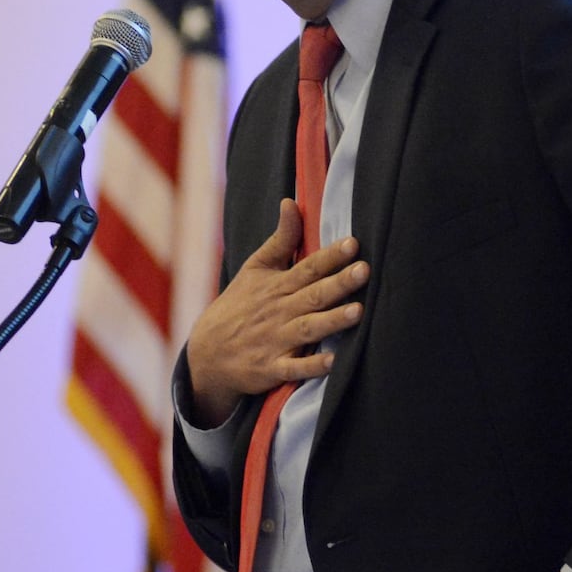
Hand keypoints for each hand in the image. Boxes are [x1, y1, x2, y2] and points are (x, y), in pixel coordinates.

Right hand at [185, 199, 367, 425]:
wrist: (207, 352)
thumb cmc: (239, 305)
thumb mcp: (255, 269)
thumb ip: (281, 240)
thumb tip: (291, 202)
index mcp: (277, 285)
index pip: (308, 267)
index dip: (331, 256)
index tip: (353, 244)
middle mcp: (279, 311)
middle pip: (313, 295)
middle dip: (339, 283)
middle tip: (364, 270)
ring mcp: (276, 341)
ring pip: (308, 329)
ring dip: (332, 321)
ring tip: (358, 311)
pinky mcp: (272, 369)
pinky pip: (295, 369)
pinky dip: (312, 367)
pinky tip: (334, 362)